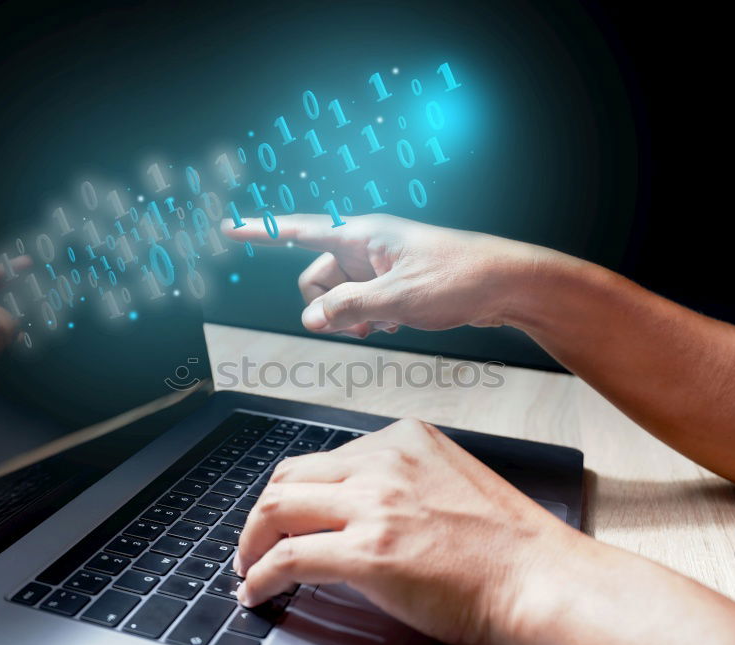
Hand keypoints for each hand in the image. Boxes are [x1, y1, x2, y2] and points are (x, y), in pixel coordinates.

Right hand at [223, 213, 560, 337]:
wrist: (506, 285)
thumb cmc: (458, 279)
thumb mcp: (396, 299)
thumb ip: (347, 310)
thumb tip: (310, 320)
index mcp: (361, 234)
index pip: (298, 230)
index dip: (261, 232)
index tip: (228, 229)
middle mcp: (366, 246)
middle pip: (316, 278)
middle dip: (327, 306)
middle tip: (359, 323)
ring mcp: (379, 266)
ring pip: (339, 297)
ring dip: (350, 317)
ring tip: (384, 324)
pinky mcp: (393, 283)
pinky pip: (362, 304)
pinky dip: (370, 318)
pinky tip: (396, 323)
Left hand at [233, 418, 578, 644]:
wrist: (542, 580)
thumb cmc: (508, 546)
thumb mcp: (449, 483)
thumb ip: (400, 482)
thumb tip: (352, 510)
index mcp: (404, 439)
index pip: (323, 460)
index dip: (292, 495)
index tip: (281, 519)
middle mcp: (384, 460)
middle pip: (289, 476)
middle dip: (261, 515)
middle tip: (254, 544)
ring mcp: (375, 503)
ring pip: (277, 508)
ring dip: (251, 542)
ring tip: (248, 568)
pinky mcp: (369, 551)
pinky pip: (288, 558)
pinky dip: (260, 576)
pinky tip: (257, 591)